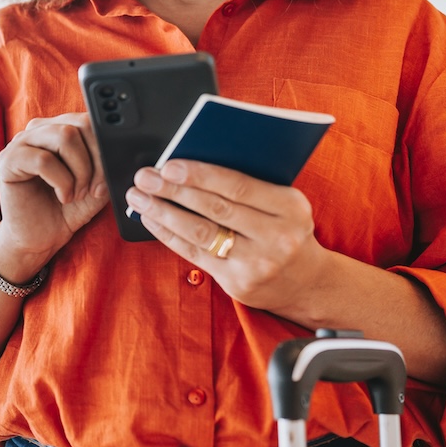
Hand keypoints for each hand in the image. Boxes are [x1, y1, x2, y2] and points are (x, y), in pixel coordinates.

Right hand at [0, 113, 108, 283]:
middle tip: (95, 189)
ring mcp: (21, 142)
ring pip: (64, 137)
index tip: (111, 176)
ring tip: (77, 194)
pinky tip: (63, 197)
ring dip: (80, 171)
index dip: (105, 146)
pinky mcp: (8, 160)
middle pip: (78, 125)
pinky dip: (62, 182)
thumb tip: (121, 149)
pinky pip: (43, 160)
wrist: (41, 238)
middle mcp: (39, 130)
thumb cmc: (66, 209)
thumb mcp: (96, 182)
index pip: (88, 119)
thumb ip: (105, 162)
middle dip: (96, 161)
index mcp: (59, 129)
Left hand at [125, 159, 330, 315]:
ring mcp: (257, 263)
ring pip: (201, 233)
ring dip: (163, 212)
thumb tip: (193, 163)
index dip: (201, 175)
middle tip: (145, 177)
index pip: (239, 186)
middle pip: (215, 208)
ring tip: (138, 197)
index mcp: (290, 207)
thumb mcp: (283, 203)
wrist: (307, 282)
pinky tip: (152, 219)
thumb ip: (251, 184)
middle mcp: (277, 236)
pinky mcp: (238, 283)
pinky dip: (168, 234)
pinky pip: (195, 254)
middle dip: (174, 190)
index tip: (169, 165)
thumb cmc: (285, 229)